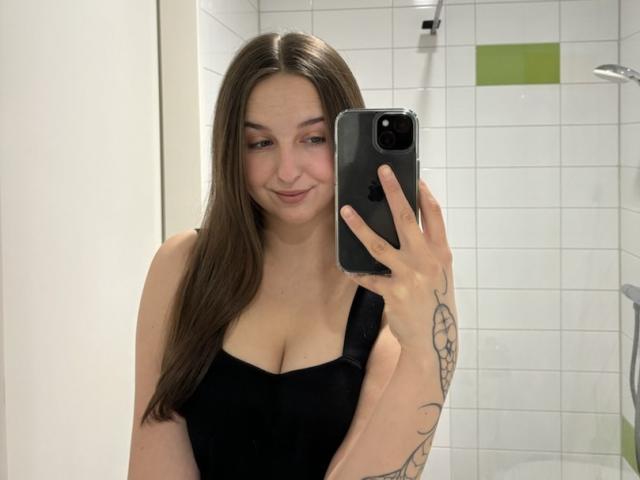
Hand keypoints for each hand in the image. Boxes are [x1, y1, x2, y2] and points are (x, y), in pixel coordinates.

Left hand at [339, 164, 457, 393]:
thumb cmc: (435, 302)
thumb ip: (427, 251)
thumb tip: (407, 229)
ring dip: (359, 226)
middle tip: (383, 172)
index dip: (423, 195)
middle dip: (393, 192)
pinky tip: (346, 265)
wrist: (434, 338)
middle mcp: (426, 260)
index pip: (434, 215)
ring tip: (345, 211)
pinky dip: (357, 272)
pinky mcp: (392, 293)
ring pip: (378, 244)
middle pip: (405, 219)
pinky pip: (369, 278)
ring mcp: (409, 276)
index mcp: (441, 253)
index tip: (414, 178)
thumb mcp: (440, 274)